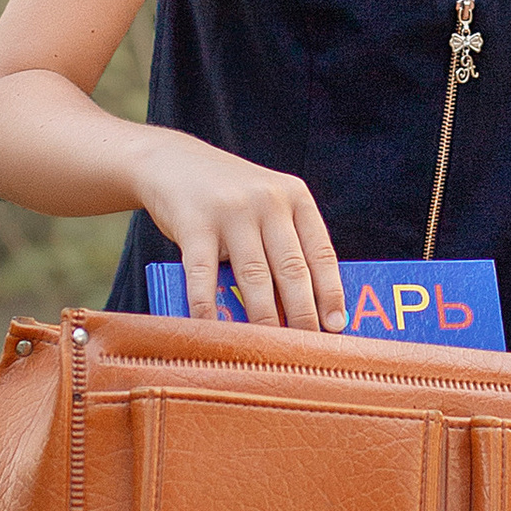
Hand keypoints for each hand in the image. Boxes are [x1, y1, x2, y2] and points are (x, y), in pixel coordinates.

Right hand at [136, 133, 347, 331]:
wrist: (174, 162)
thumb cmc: (230, 197)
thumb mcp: (268, 202)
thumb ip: (288, 241)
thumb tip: (309, 305)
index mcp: (295, 197)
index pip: (321, 252)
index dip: (331, 293)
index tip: (336, 326)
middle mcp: (268, 201)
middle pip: (292, 269)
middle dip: (302, 315)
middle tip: (306, 348)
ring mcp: (231, 211)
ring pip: (254, 277)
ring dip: (263, 320)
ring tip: (269, 348)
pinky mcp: (194, 224)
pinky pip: (204, 277)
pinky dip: (208, 309)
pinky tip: (214, 332)